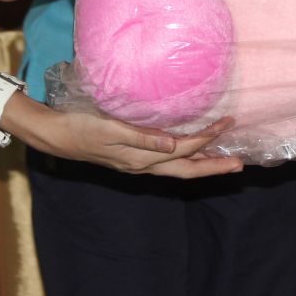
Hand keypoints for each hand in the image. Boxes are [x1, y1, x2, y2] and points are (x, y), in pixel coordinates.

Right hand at [11, 98, 243, 178]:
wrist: (55, 134)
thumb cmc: (81, 127)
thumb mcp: (111, 129)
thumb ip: (143, 137)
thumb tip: (175, 144)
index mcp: (140, 159)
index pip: (183, 150)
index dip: (207, 139)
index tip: (228, 125)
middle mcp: (143, 165)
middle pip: (186, 170)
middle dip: (214, 166)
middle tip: (240, 164)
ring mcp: (137, 164)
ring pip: (178, 167)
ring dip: (202, 163)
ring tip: (223, 159)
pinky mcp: (132, 157)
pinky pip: (167, 162)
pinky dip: (184, 157)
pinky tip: (190, 150)